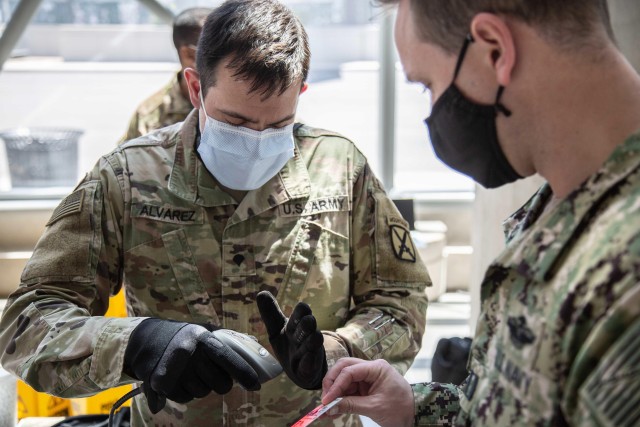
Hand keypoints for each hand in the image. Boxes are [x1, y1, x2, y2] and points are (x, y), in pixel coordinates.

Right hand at [124, 319, 260, 412]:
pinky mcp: (162, 383)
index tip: (256, 385)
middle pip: (219, 384)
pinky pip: (186, 399)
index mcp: (203, 338)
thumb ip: (229, 338)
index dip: (245, 374)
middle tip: (212, 374)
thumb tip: (256, 344)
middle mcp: (189, 352)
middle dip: (221, 383)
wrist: (147, 338)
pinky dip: (186, 393)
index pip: (228, 358)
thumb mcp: (205, 330)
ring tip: (193, 373)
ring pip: (203, 393)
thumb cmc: (185, 335)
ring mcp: (175, 369)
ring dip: (202, 387)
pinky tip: (181, 379)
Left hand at [256, 291, 326, 388]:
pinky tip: (307, 357)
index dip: (301, 310)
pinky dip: (309, 360)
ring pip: (314, 342)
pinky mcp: (310, 369)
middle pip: (309, 324)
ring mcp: (310, 351)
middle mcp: (306, 335)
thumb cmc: (289, 346)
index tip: (301, 310)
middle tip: (308, 322)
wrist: (300, 371)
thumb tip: (261, 292)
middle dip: (307, 323)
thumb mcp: (277, 330)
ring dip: (312, 339)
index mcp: (296, 324)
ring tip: (312, 339)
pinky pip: (311, 363)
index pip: (302, 311)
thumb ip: (270, 313)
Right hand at [321, 358, 413, 426]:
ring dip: (335, 392)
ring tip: (326, 408)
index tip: (327, 400)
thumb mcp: (374, 407)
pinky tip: (333, 408)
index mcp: (376, 368)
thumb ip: (351, 405)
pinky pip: (348, 389)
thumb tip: (330, 407)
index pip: (349, 371)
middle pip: (344, 368)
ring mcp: (367, 377)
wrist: (414, 415)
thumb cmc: (400, 408)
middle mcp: (370, 368)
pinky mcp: (365, 387)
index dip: (336, 385)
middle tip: (325, 399)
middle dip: (332, 383)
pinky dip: (340, 398)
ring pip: (344, 379)